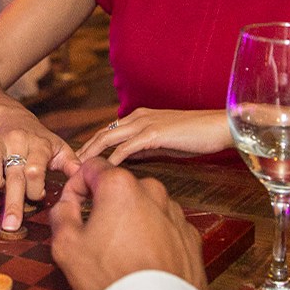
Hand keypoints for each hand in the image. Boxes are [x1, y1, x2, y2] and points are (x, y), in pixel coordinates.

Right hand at [0, 108, 78, 231]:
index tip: (37, 196)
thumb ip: (72, 165)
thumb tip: (85, 180)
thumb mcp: (59, 148)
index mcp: (39, 146)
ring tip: (0, 186)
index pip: (35, 171)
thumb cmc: (39, 139)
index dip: (35, 190)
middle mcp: (18, 142)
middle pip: (14, 173)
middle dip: (12, 202)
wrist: (12, 115)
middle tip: (11, 226)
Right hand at [50, 158, 205, 289]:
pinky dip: (152, 238)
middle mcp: (152, 192)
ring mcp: (174, 214)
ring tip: (119, 254)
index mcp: (120, 187)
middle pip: (120, 188)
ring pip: (144, 208)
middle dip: (104, 205)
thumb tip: (66, 204)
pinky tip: (142, 262)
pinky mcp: (189, 236)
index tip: (71, 204)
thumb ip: (61, 213)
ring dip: (130, 222)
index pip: (91, 167)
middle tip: (93, 235)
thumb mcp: (66, 245)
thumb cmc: (112, 278)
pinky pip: (164, 228)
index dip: (75, 185)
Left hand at [75, 107, 232, 166]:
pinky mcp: (153, 134)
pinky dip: (112, 160)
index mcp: (139, 117)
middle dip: (84, 150)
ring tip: (79, 170)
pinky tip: (103, 172)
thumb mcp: (164, 142)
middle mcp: (137, 117)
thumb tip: (127, 161)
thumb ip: (144, 148)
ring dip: (91, 155)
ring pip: (108, 138)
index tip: (80, 163)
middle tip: (70, 168)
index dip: (92, 146)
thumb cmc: (196, 136)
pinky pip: (125, 148)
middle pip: (102, 134)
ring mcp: (144, 123)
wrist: (219, 127)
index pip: (108, 132)